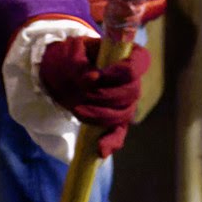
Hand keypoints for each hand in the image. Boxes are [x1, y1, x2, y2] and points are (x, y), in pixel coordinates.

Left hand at [39, 36, 150, 157]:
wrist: (60, 71)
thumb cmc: (68, 56)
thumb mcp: (69, 52)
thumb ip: (78, 62)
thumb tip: (90, 80)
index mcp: (125, 55)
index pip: (140, 61)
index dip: (124, 70)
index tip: (98, 75)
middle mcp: (131, 79)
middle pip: (131, 91)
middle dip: (104, 94)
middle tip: (80, 90)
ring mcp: (125, 101)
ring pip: (123, 113)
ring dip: (99, 113)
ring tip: (76, 106)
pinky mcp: (114, 119)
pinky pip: (118, 133)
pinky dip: (111, 142)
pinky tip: (101, 149)